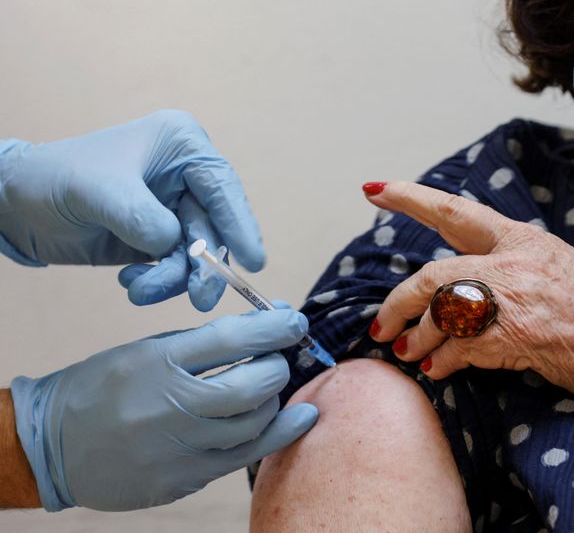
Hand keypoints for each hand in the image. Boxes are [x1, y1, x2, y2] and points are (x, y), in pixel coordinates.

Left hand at [0, 110, 264, 308]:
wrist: (14, 204)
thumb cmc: (55, 178)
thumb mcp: (100, 191)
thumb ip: (142, 217)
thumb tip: (175, 244)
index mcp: (181, 145)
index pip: (222, 186)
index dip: (240, 224)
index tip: (253, 261)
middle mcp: (185, 175)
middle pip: (215, 225)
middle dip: (206, 265)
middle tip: (201, 299)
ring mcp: (173, 208)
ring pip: (197, 252)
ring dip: (176, 278)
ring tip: (140, 291)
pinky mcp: (157, 238)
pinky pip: (176, 266)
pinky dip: (160, 281)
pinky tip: (132, 283)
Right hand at [9, 309, 317, 511]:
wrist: (50, 447)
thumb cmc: (105, 387)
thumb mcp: (145, 350)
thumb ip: (205, 342)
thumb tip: (271, 324)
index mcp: (156, 363)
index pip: (233, 339)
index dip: (274, 327)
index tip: (294, 320)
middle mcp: (166, 407)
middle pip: (251, 386)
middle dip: (277, 366)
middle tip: (277, 358)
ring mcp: (174, 449)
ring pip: (253, 424)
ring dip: (272, 401)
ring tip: (268, 388)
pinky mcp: (179, 480)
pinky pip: (241, 457)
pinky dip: (274, 435)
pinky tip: (295, 419)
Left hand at [364, 181, 573, 400]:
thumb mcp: (554, 267)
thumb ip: (510, 270)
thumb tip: (465, 293)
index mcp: (521, 239)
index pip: (455, 212)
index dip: (411, 199)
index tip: (375, 190)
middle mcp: (511, 262)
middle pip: (432, 275)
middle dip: (398, 302)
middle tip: (380, 324)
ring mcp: (511, 298)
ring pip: (440, 313)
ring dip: (418, 338)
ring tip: (410, 354)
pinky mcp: (513, 334)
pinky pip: (458, 348)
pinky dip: (443, 362)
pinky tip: (439, 371)